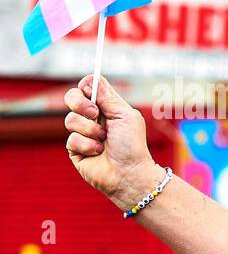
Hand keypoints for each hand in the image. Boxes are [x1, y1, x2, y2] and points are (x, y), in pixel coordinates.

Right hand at [63, 75, 160, 210]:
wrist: (129, 174)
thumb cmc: (132, 146)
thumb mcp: (125, 116)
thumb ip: (108, 98)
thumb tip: (93, 80)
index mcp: (107, 108)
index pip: (88, 87)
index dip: (87, 86)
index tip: (90, 90)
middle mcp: (93, 118)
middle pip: (72, 97)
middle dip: (79, 103)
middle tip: (93, 113)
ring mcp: (83, 133)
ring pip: (70, 119)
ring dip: (90, 130)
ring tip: (103, 140)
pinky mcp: (75, 149)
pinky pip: (72, 139)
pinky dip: (87, 145)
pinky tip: (98, 152)